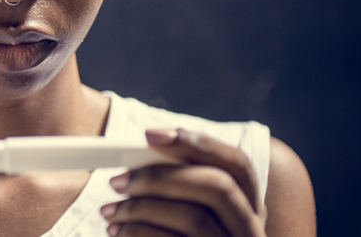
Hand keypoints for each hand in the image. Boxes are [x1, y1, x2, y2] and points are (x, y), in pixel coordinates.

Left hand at [101, 129, 265, 236]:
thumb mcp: (189, 214)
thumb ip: (180, 187)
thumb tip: (141, 150)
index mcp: (249, 208)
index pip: (236, 164)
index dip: (195, 143)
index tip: (148, 135)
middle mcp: (251, 231)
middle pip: (217, 188)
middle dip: (162, 177)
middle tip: (117, 180)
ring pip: (196, 219)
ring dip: (143, 208)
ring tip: (109, 210)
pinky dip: (140, 234)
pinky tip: (116, 231)